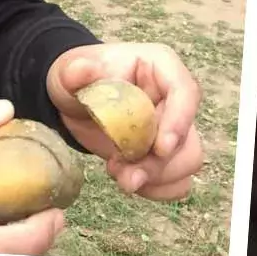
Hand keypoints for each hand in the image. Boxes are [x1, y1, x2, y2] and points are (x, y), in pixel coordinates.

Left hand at [47, 43, 203, 201]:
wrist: (73, 101)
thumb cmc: (77, 79)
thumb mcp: (69, 72)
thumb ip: (75, 71)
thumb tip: (82, 70)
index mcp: (161, 67)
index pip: (186, 93)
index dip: (179, 122)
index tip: (160, 149)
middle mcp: (174, 98)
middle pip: (187, 137)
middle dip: (157, 164)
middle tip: (124, 175)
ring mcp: (174, 128)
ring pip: (186, 162)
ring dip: (155, 178)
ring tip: (119, 175)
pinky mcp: (166, 154)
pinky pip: (178, 180)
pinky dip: (156, 188)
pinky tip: (128, 181)